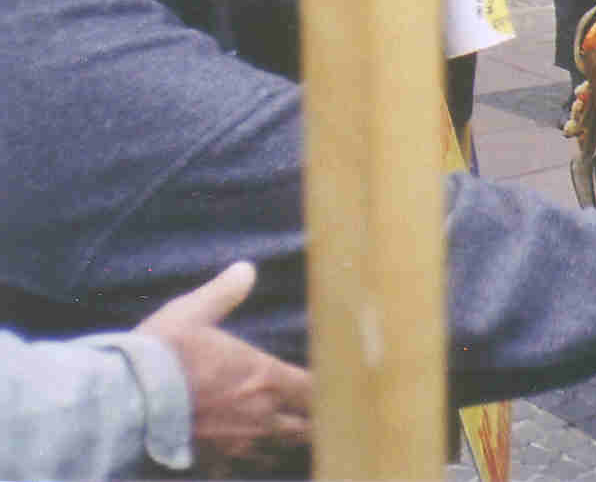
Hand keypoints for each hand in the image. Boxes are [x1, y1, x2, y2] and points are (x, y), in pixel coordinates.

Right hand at [137, 262, 309, 474]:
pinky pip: (235, 468)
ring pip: (273, 451)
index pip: (312, 389)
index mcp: (264, 378)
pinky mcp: (208, 460)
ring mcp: (234, 443)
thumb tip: (246, 269)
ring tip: (290, 437)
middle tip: (327, 420)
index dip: (327, 389)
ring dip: (283, 444)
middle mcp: (258, 416)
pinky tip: (239, 458)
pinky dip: (242, 463)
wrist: (121, 402)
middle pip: (302, 428)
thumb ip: (225, 292)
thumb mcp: (194, 311)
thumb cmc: (163, 353)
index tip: (339, 387)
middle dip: (314, 423)